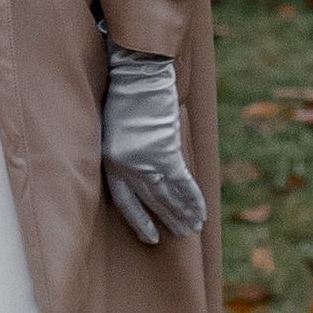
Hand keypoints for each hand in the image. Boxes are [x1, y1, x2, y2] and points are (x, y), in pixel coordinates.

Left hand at [100, 44, 207, 247]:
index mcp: (111, 162)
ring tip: (194, 229)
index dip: (139, 222)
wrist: (137, 74)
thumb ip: (124, 153)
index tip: (151, 238)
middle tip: (182, 234)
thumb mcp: (113, 128)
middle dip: (168, 219)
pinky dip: (193, 199)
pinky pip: (183, 183)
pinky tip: (201, 213)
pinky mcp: (167, 152)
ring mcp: (148, 161)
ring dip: (183, 214)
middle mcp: (128, 167)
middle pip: (151, 201)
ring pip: (169, 196)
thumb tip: (143, 173)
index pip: (125, 203)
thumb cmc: (123, 96)